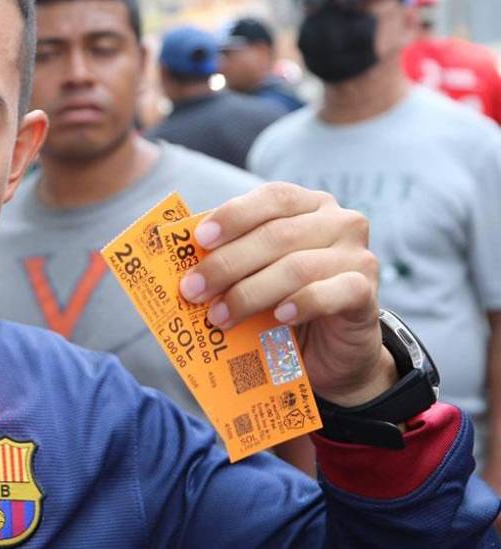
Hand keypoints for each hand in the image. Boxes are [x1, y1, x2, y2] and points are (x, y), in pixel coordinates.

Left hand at [179, 182, 394, 406]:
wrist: (333, 350)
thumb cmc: (285, 302)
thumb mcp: (256, 274)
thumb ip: (230, 258)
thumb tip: (182, 259)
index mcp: (309, 205)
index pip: (271, 198)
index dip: (234, 215)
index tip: (199, 239)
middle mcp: (339, 222)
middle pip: (277, 235)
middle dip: (227, 264)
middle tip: (193, 290)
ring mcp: (358, 255)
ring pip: (297, 267)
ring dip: (250, 293)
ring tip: (219, 316)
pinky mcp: (366, 291)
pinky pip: (332, 292)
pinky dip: (301, 303)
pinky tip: (277, 317)